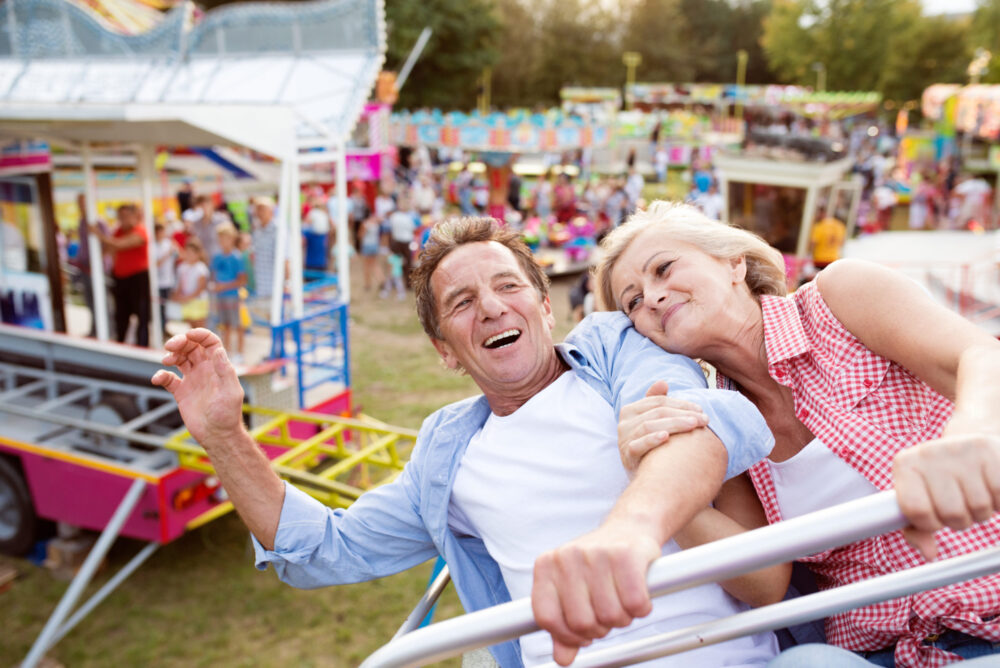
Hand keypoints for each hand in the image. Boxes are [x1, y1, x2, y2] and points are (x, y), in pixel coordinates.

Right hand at [151, 329, 244, 446]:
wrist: (217, 435)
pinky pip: (169, 379)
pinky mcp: (182, 392)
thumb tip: (218, 350)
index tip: (188, 334)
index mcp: (218, 366)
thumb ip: (224, 370)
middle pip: (192, 347)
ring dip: (171, 354)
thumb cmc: (228, 415)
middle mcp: (205, 370)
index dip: (200, 335)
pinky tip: (158, 378)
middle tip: (171, 346)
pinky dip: (161, 375)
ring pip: (180, 359)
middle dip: (181, 342)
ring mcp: (193, 380)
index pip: (210, 343)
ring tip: (167, 360)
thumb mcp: (230, 392)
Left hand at [532, 523, 660, 665]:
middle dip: (600, 629)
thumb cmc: (597, 565)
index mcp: (547, 566)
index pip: (547, 618)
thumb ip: (564, 625)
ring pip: (611, 616)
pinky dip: (641, 609)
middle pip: (582, 622)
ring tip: (622, 602)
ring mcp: (596, 554)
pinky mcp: (626, 554)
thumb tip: (562, 658)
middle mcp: (568, 557)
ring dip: (623, 618)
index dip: (567, 636)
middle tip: (607, 616)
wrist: (629, 529)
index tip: (582, 635)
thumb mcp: (573, 590)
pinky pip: (635, 603)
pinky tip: (639, 595)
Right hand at [618, 380, 707, 475]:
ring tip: (693, 426)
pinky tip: (667, 437)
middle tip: (703, 419)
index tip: (700, 410)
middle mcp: (624, 423)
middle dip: (682, 414)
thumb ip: (655, 402)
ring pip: (649, 426)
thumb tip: (663, 382)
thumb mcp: (651, 422)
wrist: (643, 478)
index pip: (658, 402)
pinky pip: (638, 445)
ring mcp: (623, 439)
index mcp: (630, 410)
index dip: (681, 403)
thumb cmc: (649, 445)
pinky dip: (652, 439)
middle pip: (656, 413)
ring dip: (674, 424)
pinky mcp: (626, 455)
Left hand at [893, 434, 999, 560]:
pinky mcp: (987, 449)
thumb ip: (917, 530)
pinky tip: (989, 488)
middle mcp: (928, 452)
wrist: (967, 447)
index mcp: (905, 465)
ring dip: (980, 511)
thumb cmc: (940, 480)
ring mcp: (958, 449)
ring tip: (974, 493)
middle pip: (951, 513)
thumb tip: (929, 554)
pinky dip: (999, 502)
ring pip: (979, 508)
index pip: (916, 511)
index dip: (931, 524)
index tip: (936, 517)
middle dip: (959, 520)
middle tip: (959, 505)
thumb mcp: (921, 499)